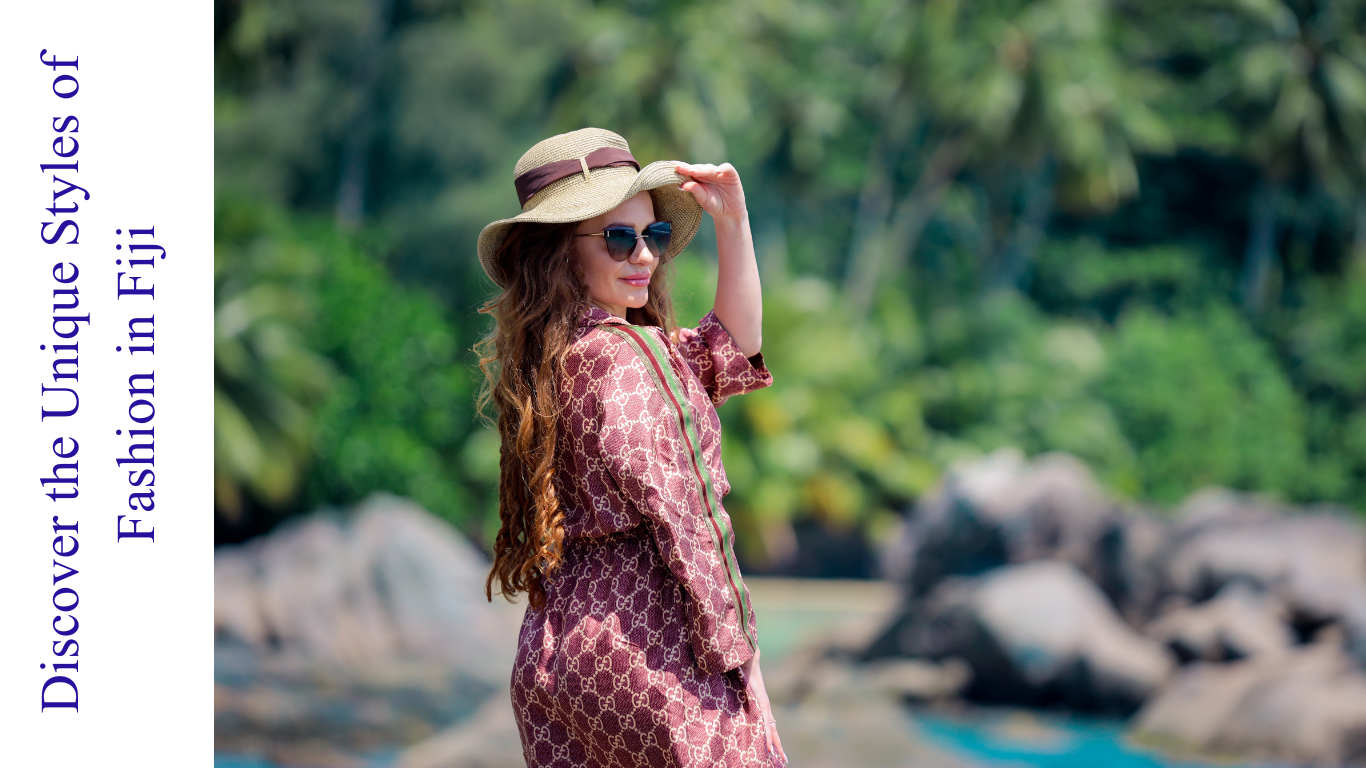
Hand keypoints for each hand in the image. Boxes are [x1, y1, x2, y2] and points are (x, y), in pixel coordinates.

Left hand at [674, 162, 747, 222]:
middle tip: (678, 168)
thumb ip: (695, 191)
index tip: (669, 166)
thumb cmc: (713, 205)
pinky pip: (727, 168)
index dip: (680, 167)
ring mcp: (719, 173)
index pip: (688, 170)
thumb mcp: (703, 200)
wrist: (729, 213)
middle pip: (697, 168)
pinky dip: (722, 168)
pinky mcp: (731, 174)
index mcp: (698, 178)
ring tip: (693, 172)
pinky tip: (717, 172)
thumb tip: (682, 185)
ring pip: (709, 168)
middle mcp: (707, 173)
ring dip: (702, 169)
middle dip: (688, 168)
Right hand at [739, 650, 786, 764]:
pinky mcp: (762, 703)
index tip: (774, 749)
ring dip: (775, 745)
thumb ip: (736, 695)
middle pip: (773, 730)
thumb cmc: (741, 671)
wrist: (746, 660)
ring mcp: (764, 706)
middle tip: (784, 760)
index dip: (771, 737)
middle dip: (779, 746)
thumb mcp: (739, 689)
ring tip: (780, 758)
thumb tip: (727, 699)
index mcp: (760, 705)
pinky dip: (767, 736)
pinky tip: (770, 747)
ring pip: (771, 730)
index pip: (768, 725)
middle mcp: (765, 707)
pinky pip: (765, 724)